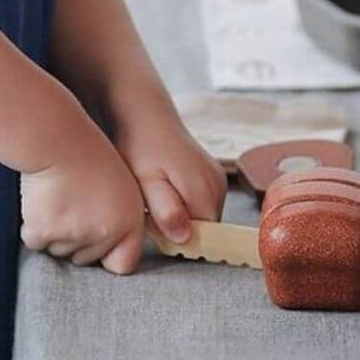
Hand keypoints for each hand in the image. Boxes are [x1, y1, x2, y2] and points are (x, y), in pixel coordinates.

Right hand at [20, 122, 149, 274]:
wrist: (60, 140)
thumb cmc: (90, 158)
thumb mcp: (123, 187)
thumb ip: (122, 221)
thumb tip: (112, 255)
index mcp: (128, 222)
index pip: (123, 264)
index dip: (110, 255)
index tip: (100, 243)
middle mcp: (104, 233)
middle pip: (85, 259)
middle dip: (78, 241)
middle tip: (74, 206)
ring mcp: (73, 235)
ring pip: (59, 251)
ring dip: (56, 233)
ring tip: (59, 199)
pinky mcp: (44, 232)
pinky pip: (36, 242)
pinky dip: (35, 227)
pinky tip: (42, 202)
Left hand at [116, 109, 226, 247]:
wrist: (146, 117)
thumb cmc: (141, 149)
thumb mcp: (146, 182)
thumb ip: (166, 210)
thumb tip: (185, 237)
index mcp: (204, 191)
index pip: (204, 238)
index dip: (180, 241)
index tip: (156, 230)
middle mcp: (218, 186)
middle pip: (205, 229)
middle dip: (180, 229)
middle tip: (152, 212)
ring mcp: (218, 180)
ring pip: (204, 217)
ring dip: (182, 217)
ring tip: (158, 198)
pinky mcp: (214, 176)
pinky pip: (203, 204)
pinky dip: (186, 205)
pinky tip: (166, 191)